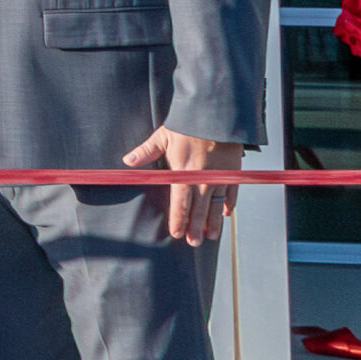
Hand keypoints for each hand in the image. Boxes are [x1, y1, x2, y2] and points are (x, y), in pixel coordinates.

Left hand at [122, 127, 242, 245]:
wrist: (218, 117)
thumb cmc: (188, 125)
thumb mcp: (163, 136)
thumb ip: (146, 152)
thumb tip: (127, 161)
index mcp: (184, 174)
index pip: (180, 204)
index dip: (179, 221)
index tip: (176, 234)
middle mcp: (204, 180)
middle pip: (200, 210)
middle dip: (196, 228)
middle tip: (193, 243)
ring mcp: (221, 178)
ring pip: (217, 206)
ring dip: (213, 222)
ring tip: (211, 236)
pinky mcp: (233, 173)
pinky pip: (232, 194)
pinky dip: (229, 205)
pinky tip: (225, 215)